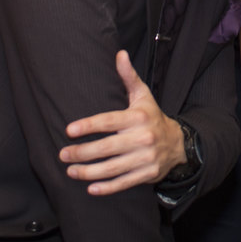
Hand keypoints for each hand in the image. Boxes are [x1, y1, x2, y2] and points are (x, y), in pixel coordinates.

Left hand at [61, 51, 184, 194]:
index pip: (108, 121)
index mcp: (138, 117)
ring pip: (112, 168)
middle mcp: (142, 138)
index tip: (68, 131)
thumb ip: (128, 76)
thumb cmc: (151, 116)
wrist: (178, 144)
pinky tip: (91, 188)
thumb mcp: (142, 95)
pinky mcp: (147, 174)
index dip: (88, 126)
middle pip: (106, 147)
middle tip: (62, 154)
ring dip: (88, 172)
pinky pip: (124, 183)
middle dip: (81, 153)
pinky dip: (107, 187)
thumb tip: (119, 54)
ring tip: (70, 171)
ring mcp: (146, 158)